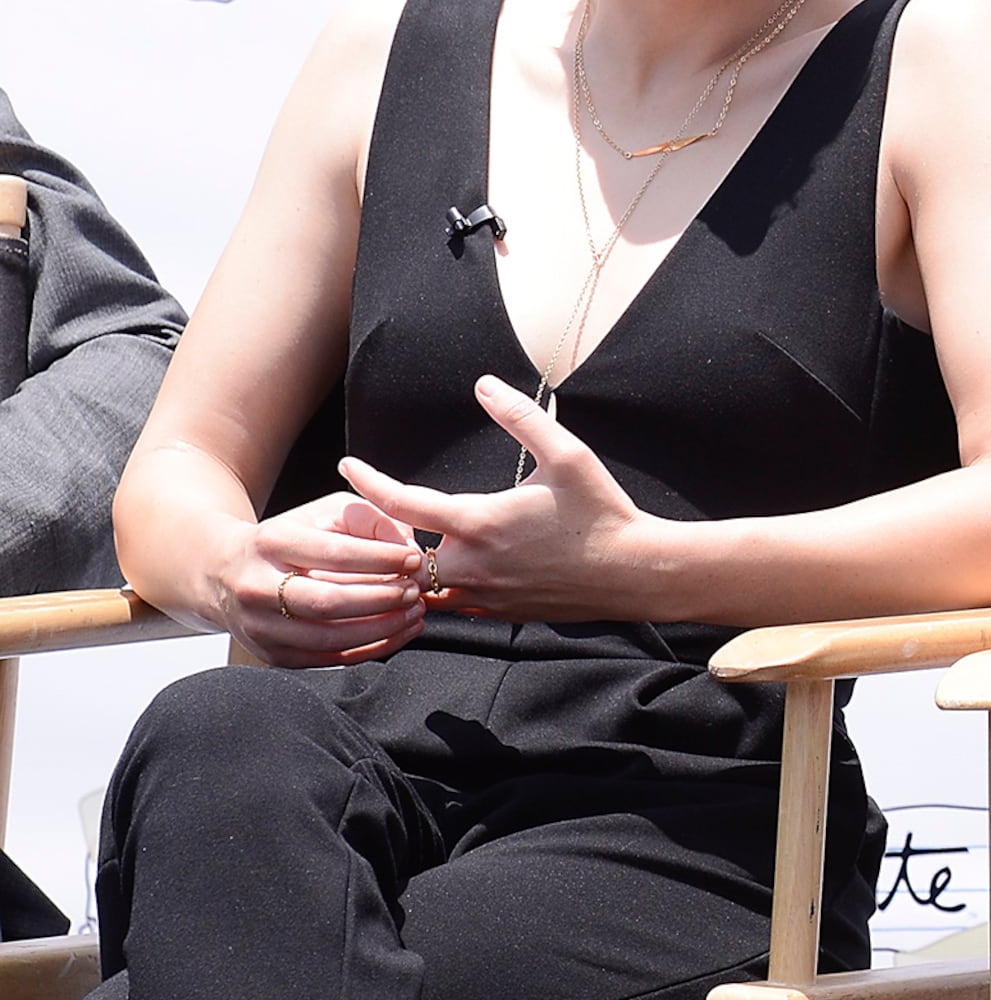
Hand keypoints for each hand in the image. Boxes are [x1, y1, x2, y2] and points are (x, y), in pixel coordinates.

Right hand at [220, 491, 430, 666]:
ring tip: (414, 611)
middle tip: (415, 590)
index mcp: (270, 543)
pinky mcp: (273, 655)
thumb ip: (370, 518)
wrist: (227, 572)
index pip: (333, 554)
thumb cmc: (289, 538)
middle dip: (381, 598)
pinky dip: (372, 648)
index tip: (414, 559)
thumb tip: (407, 545)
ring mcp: (261, 626)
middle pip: (327, 602)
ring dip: (382, 628)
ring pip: (329, 638)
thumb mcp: (324, 512)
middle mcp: (257, 587)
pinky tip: (399, 631)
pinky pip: (329, 660)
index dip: (380, 558)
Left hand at [335, 376, 666, 623]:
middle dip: (392, 534)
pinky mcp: (499, 614)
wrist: (634, 572)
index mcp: (477, 522)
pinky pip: (453, 605)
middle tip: (381, 516)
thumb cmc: (602, 512)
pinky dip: (444, 589)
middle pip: (404, 551)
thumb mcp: (567, 454)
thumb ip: (521, 417)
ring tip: (411, 545)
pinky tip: (460, 569)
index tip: (346, 467)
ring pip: (424, 585)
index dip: (368, 483)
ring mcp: (483, 595)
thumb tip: (485, 385)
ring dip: (415, 565)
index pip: (401, 503)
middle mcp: (470, 564)